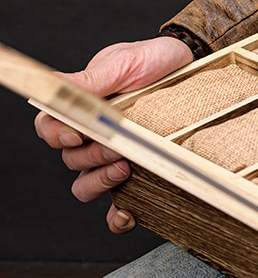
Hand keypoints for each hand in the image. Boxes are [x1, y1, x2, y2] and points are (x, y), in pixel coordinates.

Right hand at [34, 36, 192, 232]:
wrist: (189, 64)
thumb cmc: (152, 61)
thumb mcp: (121, 64)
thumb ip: (88, 81)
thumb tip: (52, 85)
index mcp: (79, 109)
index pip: (49, 130)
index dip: (56, 136)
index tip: (75, 135)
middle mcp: (92, 136)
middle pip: (71, 161)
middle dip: (91, 156)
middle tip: (117, 146)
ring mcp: (114, 157)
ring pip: (87, 185)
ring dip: (101, 182)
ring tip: (126, 168)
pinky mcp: (140, 172)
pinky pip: (119, 205)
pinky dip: (117, 217)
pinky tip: (127, 214)